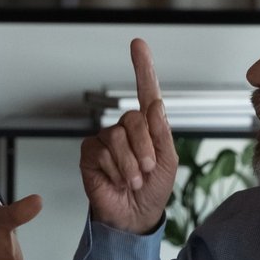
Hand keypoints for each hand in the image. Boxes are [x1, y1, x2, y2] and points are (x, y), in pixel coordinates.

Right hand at [80, 39, 178, 233]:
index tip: (138, 44)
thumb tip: (155, 105)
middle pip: (134, 118)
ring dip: (130, 164)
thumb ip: (162, 133)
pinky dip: (114, 169)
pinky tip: (116, 180)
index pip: (145, 91)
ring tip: (134, 180)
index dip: (142, 67)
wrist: (134, 216)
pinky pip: (102, 151)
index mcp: (148, 127)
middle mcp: (126, 129)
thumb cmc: (153, 190)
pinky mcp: (90, 153)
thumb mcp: (169, 162)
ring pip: (118, 137)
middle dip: (145, 147)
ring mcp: (107, 139)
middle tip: (148, 169)